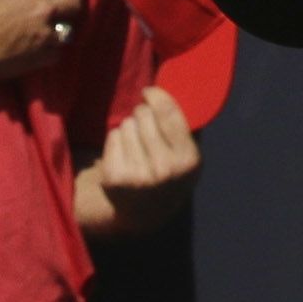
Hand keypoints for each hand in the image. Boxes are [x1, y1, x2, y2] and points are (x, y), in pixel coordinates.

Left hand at [93, 84, 202, 213]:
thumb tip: (176, 87)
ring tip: (137, 144)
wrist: (146, 214)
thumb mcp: (189, 155)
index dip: (156, 96)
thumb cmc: (171, 173)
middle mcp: (164, 169)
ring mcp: (137, 176)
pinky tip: (125, 155)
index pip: (168, 114)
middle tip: (145, 124)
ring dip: (130, 128)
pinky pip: (113, 136)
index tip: (149, 92)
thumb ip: (186, 126)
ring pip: (126, 125)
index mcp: (187, 160)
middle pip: (143, 116)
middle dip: (143, 114)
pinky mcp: (114, 178)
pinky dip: (117, 140)